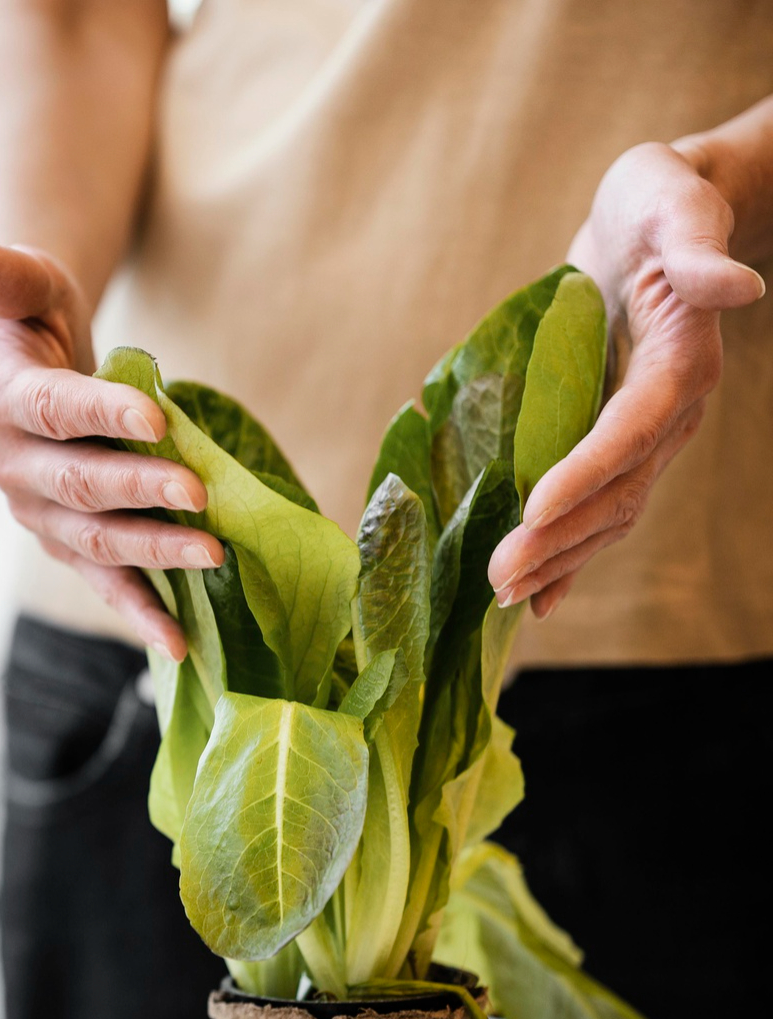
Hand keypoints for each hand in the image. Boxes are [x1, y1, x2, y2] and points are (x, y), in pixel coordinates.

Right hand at [0, 241, 221, 658]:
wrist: (19, 367)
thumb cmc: (32, 318)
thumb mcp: (28, 283)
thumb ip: (7, 274)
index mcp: (0, 400)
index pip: (53, 410)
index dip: (102, 416)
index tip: (157, 420)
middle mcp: (11, 466)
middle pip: (77, 487)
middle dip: (141, 494)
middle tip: (203, 498)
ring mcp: (37, 513)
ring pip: (94, 541)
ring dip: (153, 554)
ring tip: (212, 558)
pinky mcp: (67, 541)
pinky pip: (104, 581)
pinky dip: (139, 612)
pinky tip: (178, 645)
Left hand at [488, 141, 767, 617]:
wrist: (660, 218)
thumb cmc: (661, 201)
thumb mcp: (675, 204)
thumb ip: (698, 250)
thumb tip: (738, 287)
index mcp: (682, 362)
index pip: (631, 429)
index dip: (586, 471)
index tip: (535, 506)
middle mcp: (671, 411)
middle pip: (618, 490)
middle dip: (560, 538)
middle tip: (499, 577)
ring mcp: (647, 432)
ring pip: (608, 512)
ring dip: (558, 557)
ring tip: (504, 595)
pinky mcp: (616, 438)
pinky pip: (598, 507)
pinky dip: (569, 554)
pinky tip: (537, 598)